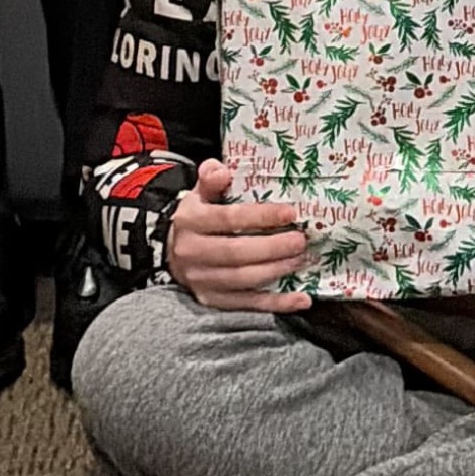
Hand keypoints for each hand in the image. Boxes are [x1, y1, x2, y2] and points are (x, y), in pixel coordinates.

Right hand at [166, 158, 309, 312]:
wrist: (173, 251)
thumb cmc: (198, 216)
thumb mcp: (200, 193)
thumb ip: (211, 177)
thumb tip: (222, 170)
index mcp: (190, 221)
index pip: (228, 219)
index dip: (260, 217)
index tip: (290, 213)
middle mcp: (192, 253)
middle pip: (236, 253)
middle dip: (272, 248)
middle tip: (300, 240)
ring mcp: (201, 280)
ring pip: (242, 280)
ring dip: (276, 271)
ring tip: (301, 260)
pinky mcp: (211, 301)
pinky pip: (246, 304)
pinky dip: (276, 303)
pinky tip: (301, 299)